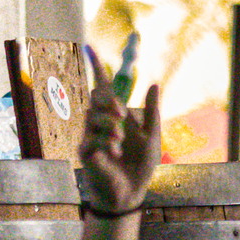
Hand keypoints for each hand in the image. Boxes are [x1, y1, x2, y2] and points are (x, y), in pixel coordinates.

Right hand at [80, 58, 161, 214]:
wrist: (131, 192)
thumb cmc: (140, 166)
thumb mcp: (153, 137)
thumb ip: (153, 112)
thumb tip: (154, 84)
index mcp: (116, 116)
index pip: (103, 87)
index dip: (97, 67)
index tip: (90, 47)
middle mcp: (100, 123)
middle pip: (95, 97)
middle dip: (107, 101)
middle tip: (122, 113)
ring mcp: (90, 136)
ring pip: (93, 117)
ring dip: (110, 127)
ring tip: (121, 142)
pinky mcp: (85, 151)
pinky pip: (91, 138)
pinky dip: (106, 143)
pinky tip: (114, 154)